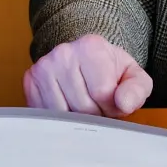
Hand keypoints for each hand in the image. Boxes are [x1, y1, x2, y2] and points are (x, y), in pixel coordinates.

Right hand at [23, 34, 152, 117]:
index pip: (102, 94)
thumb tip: (123, 103)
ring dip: (76, 119)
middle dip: (95, 115)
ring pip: (62, 114)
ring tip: (84, 106)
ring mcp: (42, 67)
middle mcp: (62, 53)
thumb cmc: (111, 72)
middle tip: (98, 106)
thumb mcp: (133, 77)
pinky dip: (59, 119)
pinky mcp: (30, 82)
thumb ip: (136, 90)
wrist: (86, 61)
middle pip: (81, 107)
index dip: (112, 107)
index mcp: (91, 47)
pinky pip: (45, 115)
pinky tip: (68, 107)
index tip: (113, 100)